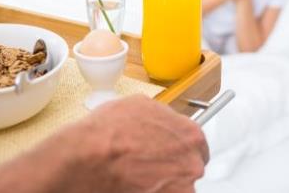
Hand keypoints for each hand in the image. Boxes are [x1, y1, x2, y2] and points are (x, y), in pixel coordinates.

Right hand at [80, 95, 208, 192]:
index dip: (179, 146)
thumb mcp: (138, 104)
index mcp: (190, 135)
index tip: (169, 150)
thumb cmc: (110, 131)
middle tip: (148, 163)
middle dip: (172, 165)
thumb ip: (161, 115)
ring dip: (163, 182)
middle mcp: (191, 163)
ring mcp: (181, 189)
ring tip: (137, 176)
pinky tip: (134, 185)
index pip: (197, 144)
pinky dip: (152, 191)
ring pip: (177, 186)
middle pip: (189, 167)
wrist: (90, 156)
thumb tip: (161, 120)